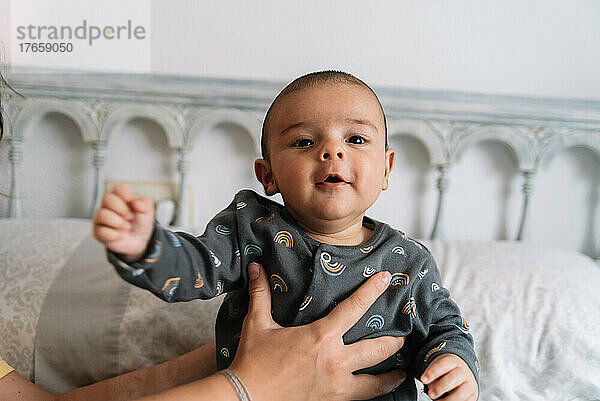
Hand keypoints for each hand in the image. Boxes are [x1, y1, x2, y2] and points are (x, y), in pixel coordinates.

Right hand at [93, 183, 154, 261]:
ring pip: (102, 214)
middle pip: (107, 198)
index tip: (133, 204)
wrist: (138, 241)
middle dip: (122, 209)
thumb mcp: (148, 213)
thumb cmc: (140, 223)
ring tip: (126, 227)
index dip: (126, 195)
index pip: (118, 188)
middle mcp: (109, 205)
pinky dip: (114, 235)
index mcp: (121, 197)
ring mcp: (102, 218)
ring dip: (118, 222)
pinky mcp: (98, 231)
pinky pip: (101, 231)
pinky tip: (119, 235)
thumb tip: (136, 202)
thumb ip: (145, 205)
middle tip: (130, 217)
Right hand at [230, 262, 406, 400]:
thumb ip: (261, 294)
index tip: (386, 279)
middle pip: (378, 349)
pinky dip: (374, 393)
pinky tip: (376, 391)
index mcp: (320, 337)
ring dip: (392, 375)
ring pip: (377, 382)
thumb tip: (256, 267)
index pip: (354, 308)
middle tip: (403, 336)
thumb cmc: (252, 362)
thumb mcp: (256, 324)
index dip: (372, 291)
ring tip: (402, 371)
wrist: (246, 399)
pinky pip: (361, 398)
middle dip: (395, 341)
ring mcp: (336, 387)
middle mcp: (335, 362)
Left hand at [421, 354, 477, 400]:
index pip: (443, 364)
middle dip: (440, 387)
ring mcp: (469, 383)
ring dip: (449, 399)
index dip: (433, 372)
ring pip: (461, 393)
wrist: (462, 372)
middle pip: (453, 378)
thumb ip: (433, 376)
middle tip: (431, 394)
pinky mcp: (473, 394)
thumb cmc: (447, 371)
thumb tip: (430, 388)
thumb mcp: (438, 368)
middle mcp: (463, 371)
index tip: (423, 379)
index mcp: (453, 361)